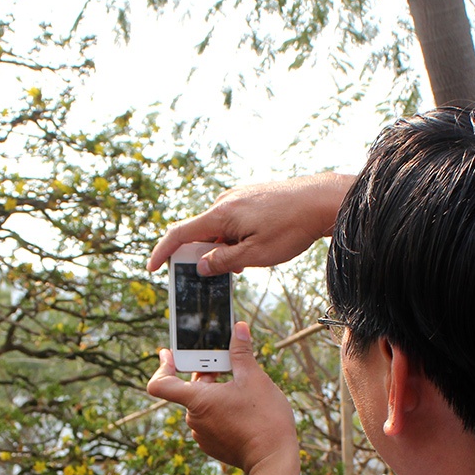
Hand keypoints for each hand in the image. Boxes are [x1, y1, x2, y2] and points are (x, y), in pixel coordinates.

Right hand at [147, 172, 355, 273]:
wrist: (323, 200)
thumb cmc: (292, 227)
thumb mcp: (256, 254)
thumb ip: (224, 262)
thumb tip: (199, 266)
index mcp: (220, 214)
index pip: (180, 234)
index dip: (162, 252)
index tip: (152, 268)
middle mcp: (224, 201)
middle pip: (200, 233)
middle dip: (202, 257)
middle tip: (216, 277)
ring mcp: (238, 197)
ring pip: (218, 229)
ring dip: (223, 249)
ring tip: (245, 264)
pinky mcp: (250, 198)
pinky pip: (232, 221)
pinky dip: (234, 239)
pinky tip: (252, 250)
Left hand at [147, 322, 297, 474]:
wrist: (273, 460)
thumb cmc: (264, 419)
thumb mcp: (254, 378)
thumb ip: (241, 352)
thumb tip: (239, 328)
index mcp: (196, 400)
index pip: (160, 384)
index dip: (163, 366)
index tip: (169, 354)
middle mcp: (193, 419)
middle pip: (189, 390)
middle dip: (206, 376)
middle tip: (228, 365)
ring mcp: (202, 435)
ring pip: (202, 405)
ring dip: (215, 394)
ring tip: (241, 389)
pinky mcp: (213, 445)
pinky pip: (210, 421)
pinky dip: (220, 411)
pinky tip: (242, 409)